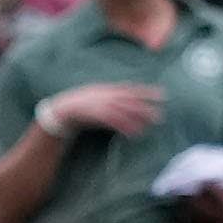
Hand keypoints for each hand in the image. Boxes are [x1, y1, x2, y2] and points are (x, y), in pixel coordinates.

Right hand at [40, 84, 159, 143]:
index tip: (162, 94)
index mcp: (106, 89)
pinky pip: (113, 121)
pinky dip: (124, 126)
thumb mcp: (96, 97)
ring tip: (151, 124)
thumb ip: (110, 97)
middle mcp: (106, 94)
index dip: (146, 91)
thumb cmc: (79, 106)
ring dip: (138, 117)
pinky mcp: (95, 114)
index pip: (130, 89)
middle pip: (130, 100)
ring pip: (124, 110)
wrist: (60, 110)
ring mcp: (100, 103)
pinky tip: (134, 133)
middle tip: (161, 113)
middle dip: (146, 106)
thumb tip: (124, 103)